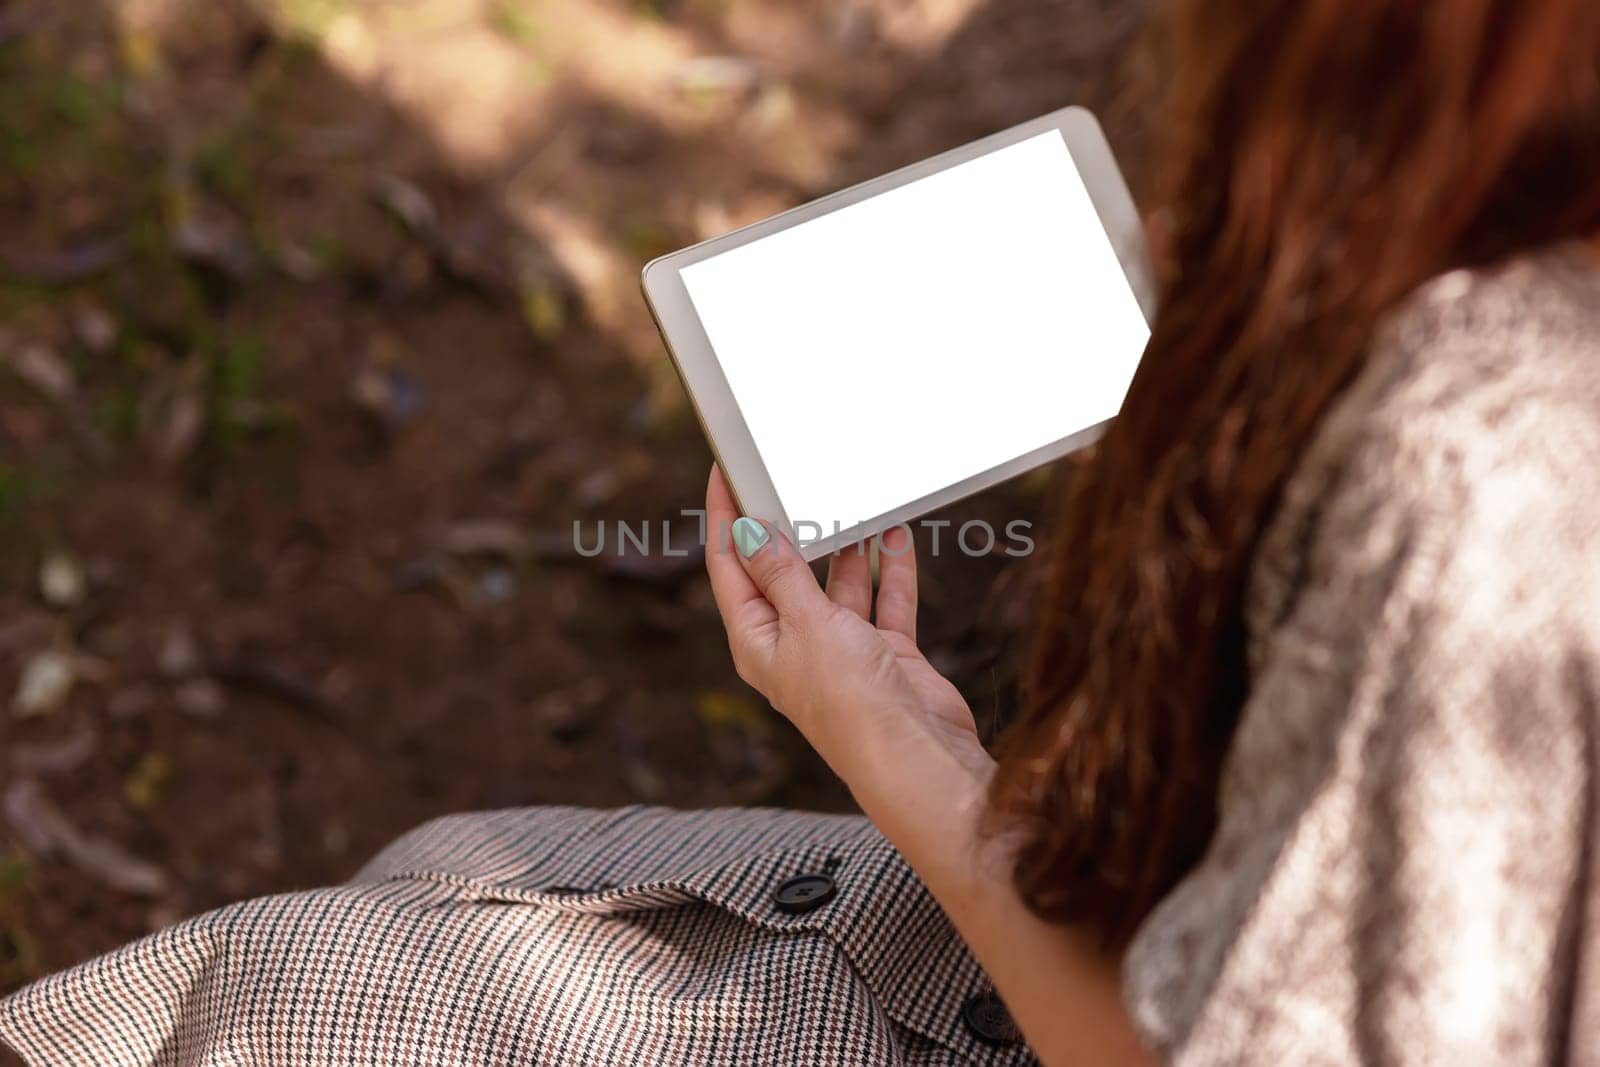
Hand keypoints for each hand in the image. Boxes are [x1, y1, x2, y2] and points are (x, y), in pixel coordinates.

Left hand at [704, 468, 1148, 1066]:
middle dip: (789, 528)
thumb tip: (745, 531)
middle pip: (784, 572)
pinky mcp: (886, 656)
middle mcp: (795, 645)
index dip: (723, 519)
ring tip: (849, 499)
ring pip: (839, 583)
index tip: (723, 474)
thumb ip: (781, 574)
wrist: (916, 757)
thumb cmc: (850, 704)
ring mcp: (842, 652)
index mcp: (757, 642)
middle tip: (789, 476)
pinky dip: (890, 570)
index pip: (730, 568)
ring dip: (846, 547)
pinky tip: (894, 534)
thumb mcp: (806, 624)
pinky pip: (885, 601)